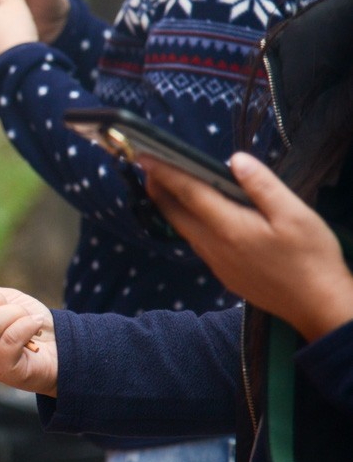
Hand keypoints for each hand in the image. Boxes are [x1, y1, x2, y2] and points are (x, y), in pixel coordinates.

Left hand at [141, 152, 352, 340]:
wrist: (317, 305)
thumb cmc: (310, 257)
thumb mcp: (295, 215)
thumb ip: (262, 186)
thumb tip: (235, 159)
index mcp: (228, 227)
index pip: (188, 193)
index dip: (165, 172)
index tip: (144, 156)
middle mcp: (213, 246)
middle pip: (175, 213)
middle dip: (159, 188)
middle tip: (151, 166)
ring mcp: (215, 263)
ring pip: (183, 229)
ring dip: (171, 207)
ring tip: (168, 185)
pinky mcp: (222, 273)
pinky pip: (196, 243)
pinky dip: (187, 223)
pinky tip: (197, 215)